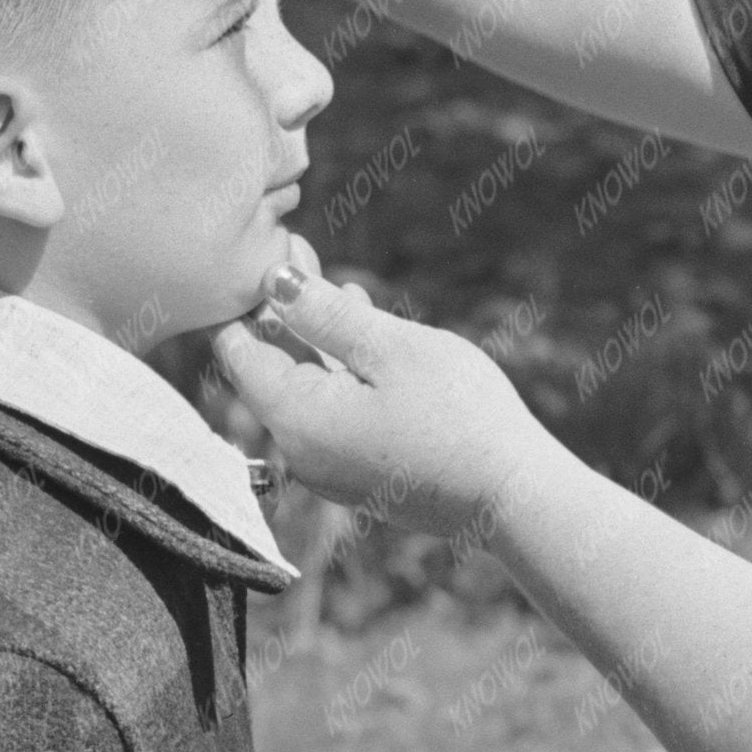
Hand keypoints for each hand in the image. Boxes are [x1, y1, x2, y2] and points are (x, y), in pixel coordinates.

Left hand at [211, 254, 547, 539]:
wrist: (514, 499)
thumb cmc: (459, 416)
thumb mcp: (390, 349)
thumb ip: (324, 314)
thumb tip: (272, 279)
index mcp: (296, 419)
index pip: (237, 351)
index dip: (249, 297)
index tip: (275, 253)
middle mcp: (298, 453)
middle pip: (271, 370)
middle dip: (285, 313)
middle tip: (303, 253)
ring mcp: (328, 471)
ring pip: (305, 392)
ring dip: (318, 341)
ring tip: (338, 286)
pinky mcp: (358, 478)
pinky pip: (332, 417)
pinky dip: (340, 376)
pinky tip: (365, 340)